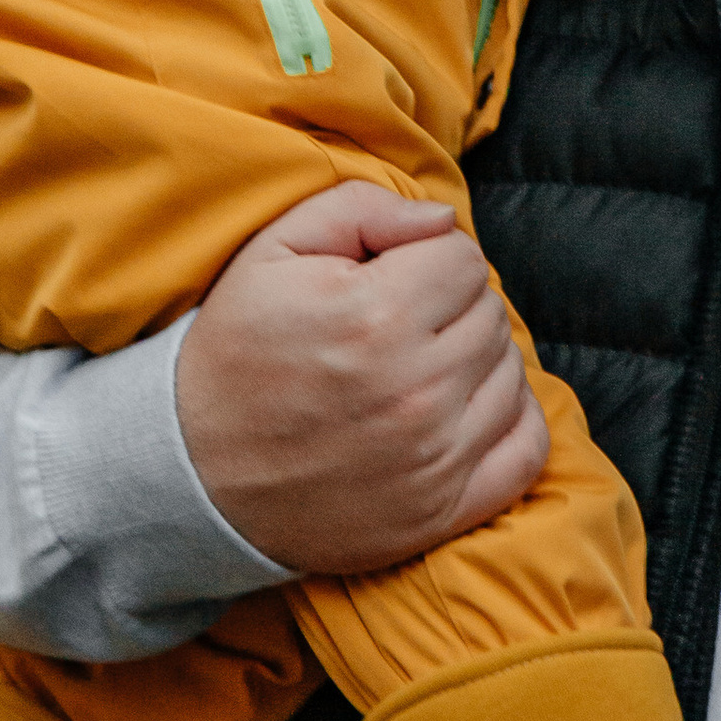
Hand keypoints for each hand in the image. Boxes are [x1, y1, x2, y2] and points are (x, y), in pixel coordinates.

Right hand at [175, 183, 547, 576]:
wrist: (193, 470)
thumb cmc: (235, 352)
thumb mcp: (272, 251)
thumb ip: (361, 209)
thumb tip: (443, 219)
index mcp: (376, 317)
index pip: (463, 258)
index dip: (426, 258)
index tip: (389, 278)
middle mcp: (415, 390)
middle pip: (490, 314)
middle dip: (450, 307)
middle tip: (398, 325)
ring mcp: (434, 457)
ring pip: (511, 374)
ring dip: (476, 362)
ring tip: (418, 367)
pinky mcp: (441, 511)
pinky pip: (526, 451)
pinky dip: (512, 422)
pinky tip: (469, 409)